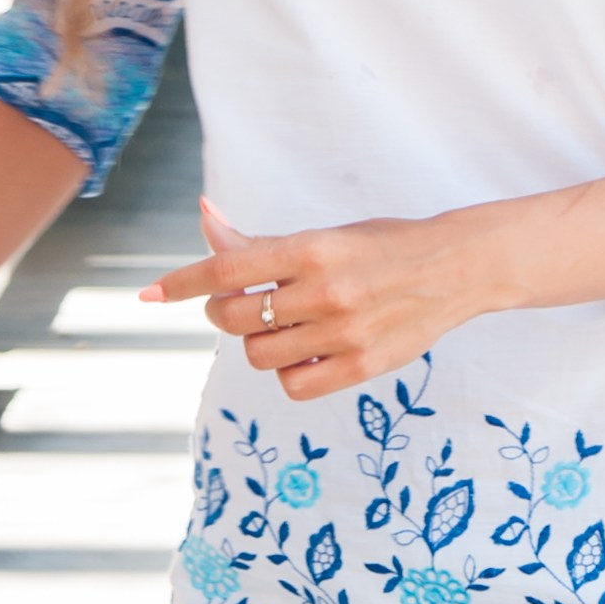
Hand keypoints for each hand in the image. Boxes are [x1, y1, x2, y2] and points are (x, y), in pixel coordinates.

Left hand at [142, 196, 500, 398]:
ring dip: (258, 342)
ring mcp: (343, 334)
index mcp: (314, 248)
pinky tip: (306, 351)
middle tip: (240, 302)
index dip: (181, 283)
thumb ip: (262, 241)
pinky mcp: (361, 368)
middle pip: (233, 319)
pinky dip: (289, 371)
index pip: (227, 269)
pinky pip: (293, 385)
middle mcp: (325, 291)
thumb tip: (205, 218)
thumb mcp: (325, 234)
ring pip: (259, 355)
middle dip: (222, 312)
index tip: (149, 294)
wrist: (456, 268)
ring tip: (285, 326)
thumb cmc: (382, 244)